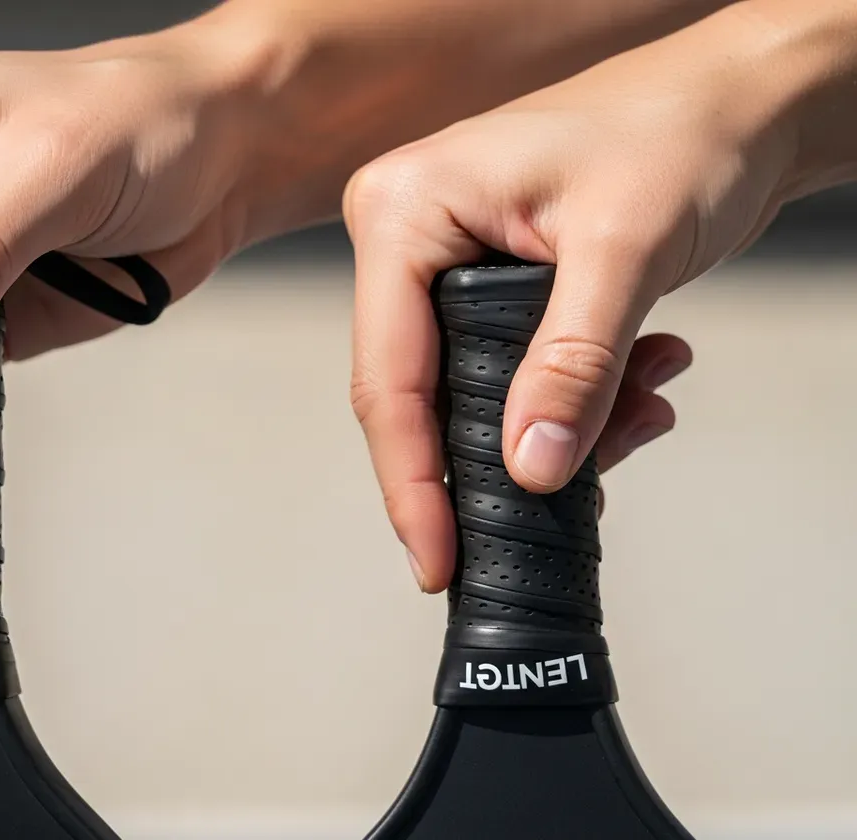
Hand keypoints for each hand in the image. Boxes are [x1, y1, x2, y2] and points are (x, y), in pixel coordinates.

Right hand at [342, 5, 800, 591]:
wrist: (739, 101)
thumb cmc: (681, 129)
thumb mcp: (624, 250)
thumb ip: (573, 366)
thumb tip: (529, 468)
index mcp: (405, 210)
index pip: (389, 374)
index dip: (412, 480)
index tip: (438, 558)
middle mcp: (410, 237)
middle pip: (421, 394)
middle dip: (504, 452)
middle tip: (571, 498)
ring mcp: (446, 261)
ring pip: (474, 392)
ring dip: (559, 422)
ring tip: (642, 406)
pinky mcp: (489, 282)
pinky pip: (511, 372)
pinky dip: (577, 396)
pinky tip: (642, 377)